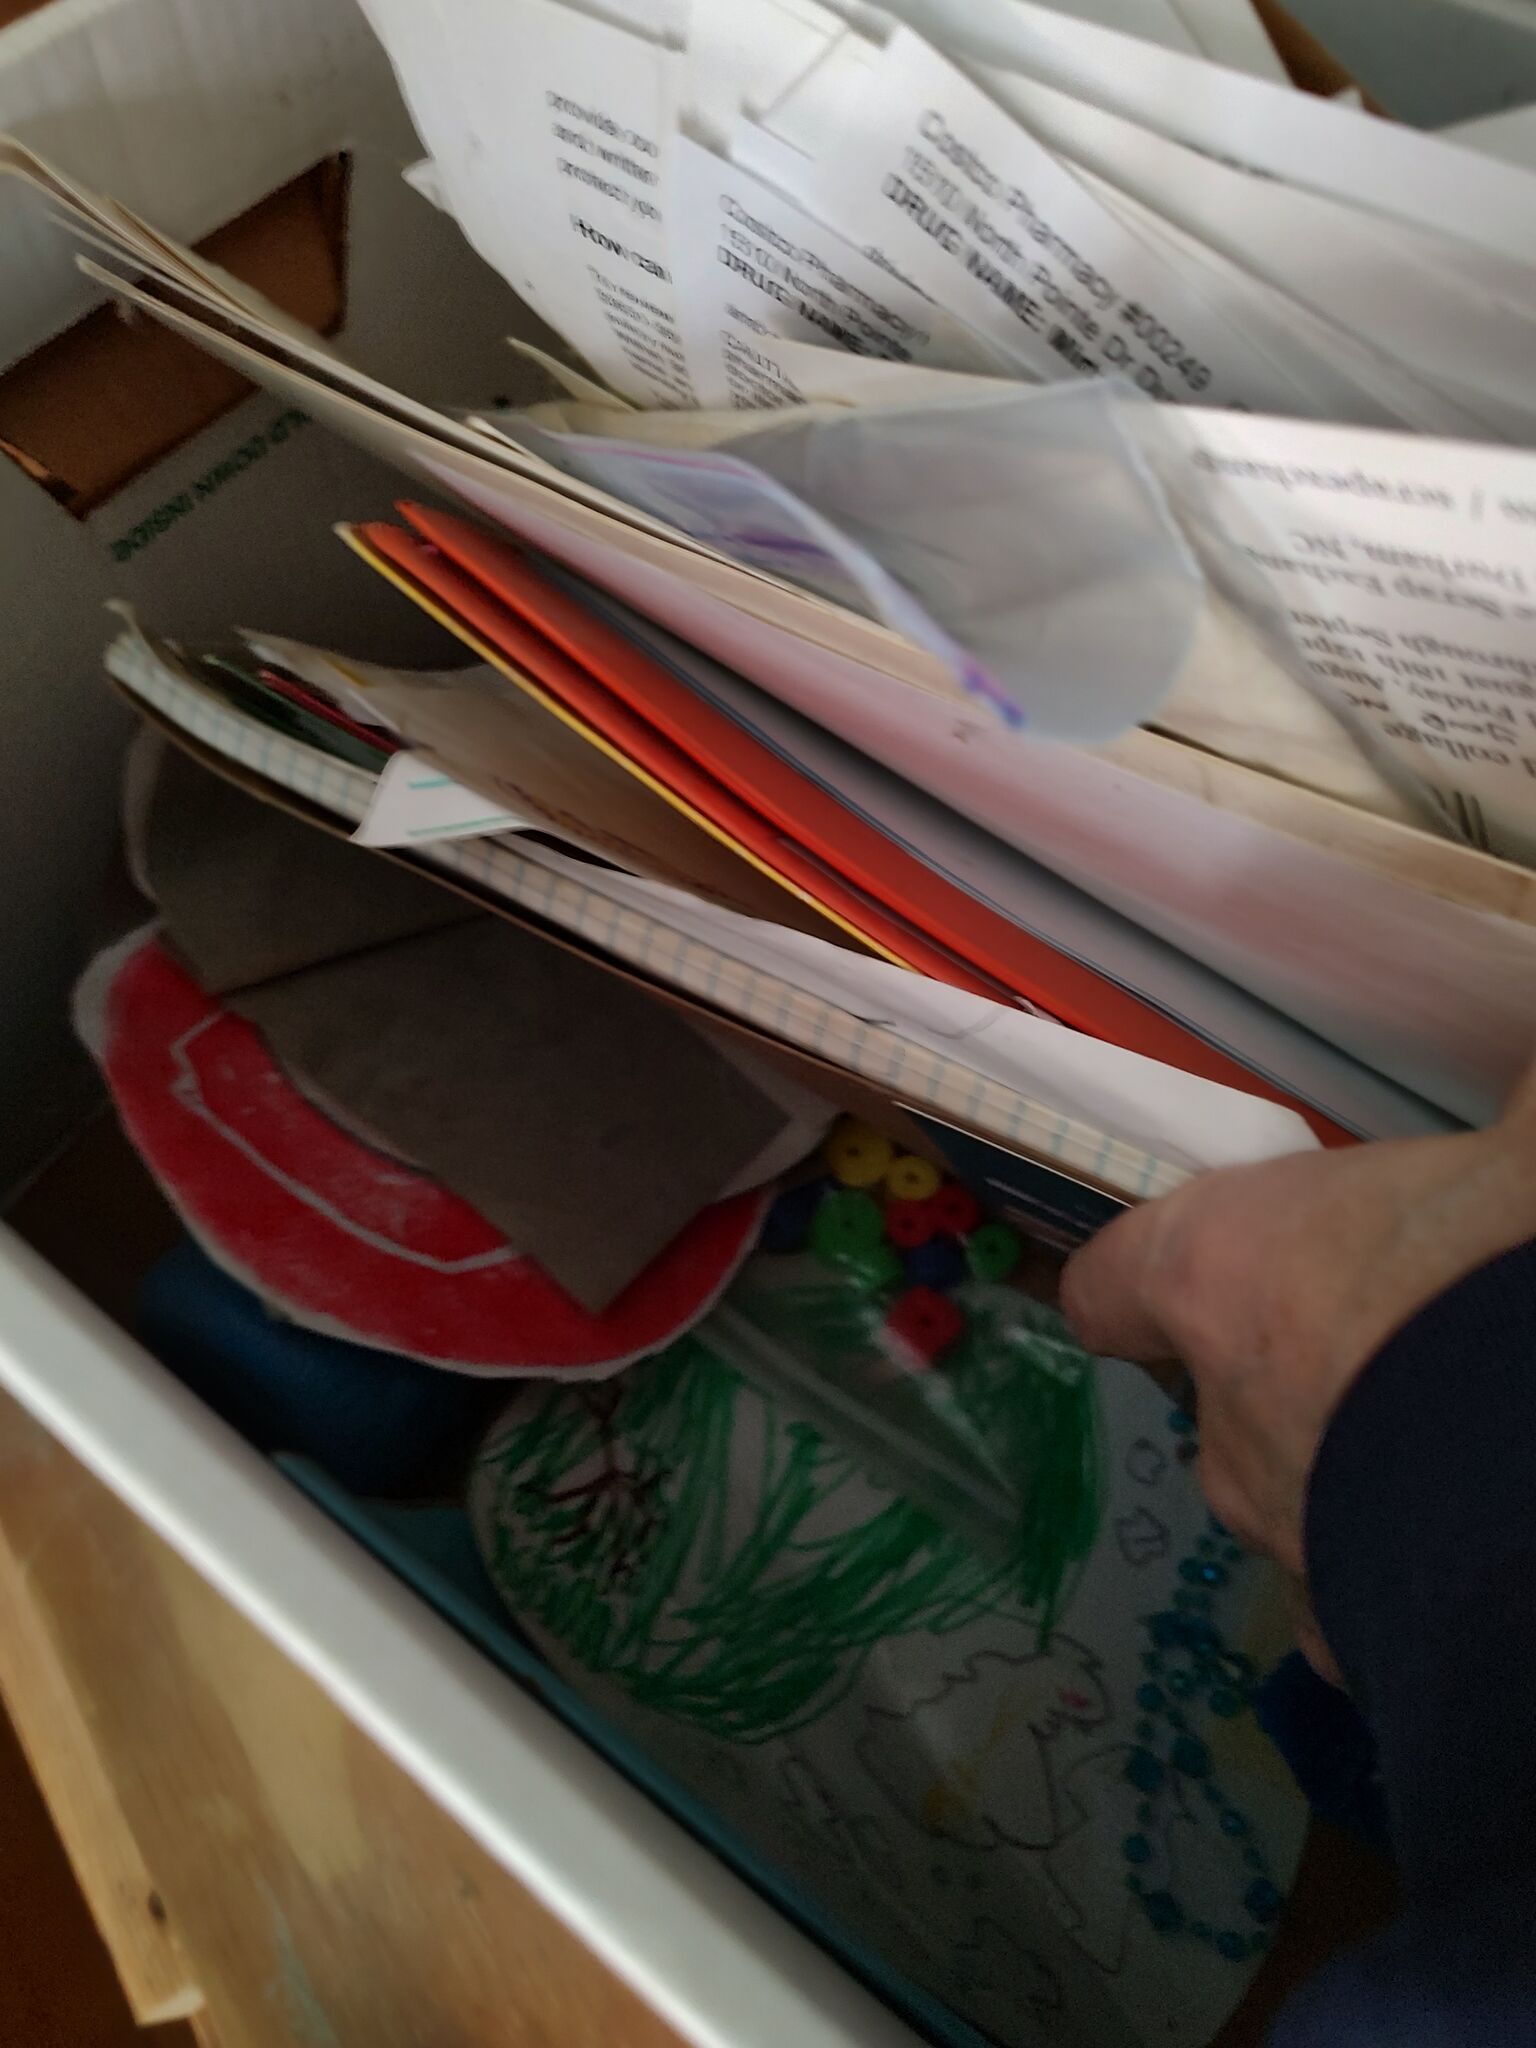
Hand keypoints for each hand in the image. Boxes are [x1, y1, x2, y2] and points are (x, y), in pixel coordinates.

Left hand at [1060, 1062, 1535, 1586]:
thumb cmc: (1514, 1244)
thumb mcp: (1514, 1144)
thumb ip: (1499, 1119)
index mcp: (1216, 1271)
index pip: (1109, 1284)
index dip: (1138, 1281)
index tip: (1183, 1278)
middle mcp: (1225, 1410)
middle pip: (1216, 1395)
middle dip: (1292, 1377)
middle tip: (1401, 1346)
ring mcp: (1284, 1527)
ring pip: (1285, 1498)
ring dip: (1344, 1474)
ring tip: (1451, 1449)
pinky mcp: (1351, 1620)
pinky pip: (1342, 1610)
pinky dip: (1382, 1590)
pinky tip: (1453, 1559)